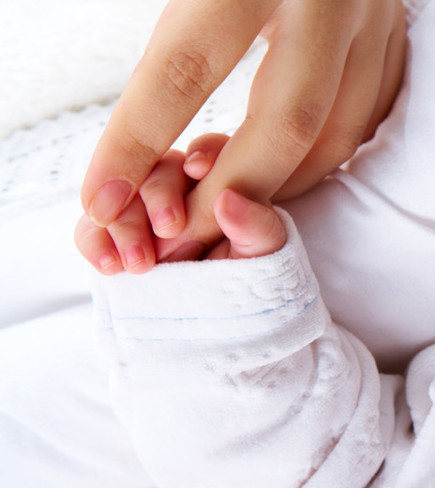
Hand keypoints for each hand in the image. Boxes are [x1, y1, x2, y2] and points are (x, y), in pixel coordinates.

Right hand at [77, 134, 285, 269]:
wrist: (232, 315)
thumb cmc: (256, 277)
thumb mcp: (266, 255)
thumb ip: (256, 226)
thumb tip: (228, 198)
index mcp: (220, 176)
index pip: (208, 149)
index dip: (202, 153)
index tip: (199, 170)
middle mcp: (180, 186)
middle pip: (157, 167)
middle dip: (158, 195)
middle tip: (169, 230)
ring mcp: (143, 209)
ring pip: (119, 194)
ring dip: (124, 223)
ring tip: (139, 262)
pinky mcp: (114, 234)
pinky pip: (93, 227)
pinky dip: (95, 242)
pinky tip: (108, 264)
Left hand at [80, 0, 406, 255]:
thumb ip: (175, 31)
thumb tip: (128, 141)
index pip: (185, 66)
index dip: (136, 141)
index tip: (101, 202)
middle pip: (287, 122)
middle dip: (229, 196)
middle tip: (178, 242)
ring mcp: (374, 19)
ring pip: (337, 136)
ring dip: (278, 189)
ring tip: (221, 212)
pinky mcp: (397, 35)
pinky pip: (364, 124)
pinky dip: (318, 162)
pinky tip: (278, 170)